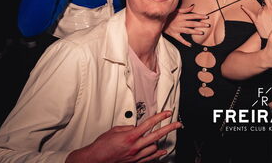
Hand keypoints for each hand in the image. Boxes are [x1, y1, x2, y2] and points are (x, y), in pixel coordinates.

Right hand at [66, 111, 181, 162]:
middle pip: (156, 135)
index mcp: (130, 136)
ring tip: (159, 136)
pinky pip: (150, 158)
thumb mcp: (114, 130)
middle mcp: (135, 147)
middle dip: (169, 128)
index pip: (149, 124)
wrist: (95, 160)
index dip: (160, 117)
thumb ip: (128, 127)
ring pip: (154, 147)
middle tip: (177, 124)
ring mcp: (136, 156)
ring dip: (157, 141)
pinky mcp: (135, 162)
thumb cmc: (101, 146)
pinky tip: (162, 151)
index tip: (168, 113)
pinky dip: (157, 154)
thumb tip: (136, 127)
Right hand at [163, 5, 209, 46]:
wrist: (158, 21)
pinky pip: (180, 39)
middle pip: (192, 23)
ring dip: (195, 32)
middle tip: (208, 25)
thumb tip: (193, 6)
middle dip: (200, 24)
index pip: (193, 16)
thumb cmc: (169, 15)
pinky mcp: (174, 34)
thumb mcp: (176, 10)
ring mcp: (177, 29)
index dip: (200, 16)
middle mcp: (180, 23)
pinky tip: (190, 45)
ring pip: (188, 31)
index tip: (207, 17)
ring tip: (202, 33)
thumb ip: (185, 9)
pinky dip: (185, 42)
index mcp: (181, 16)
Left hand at [240, 0, 271, 37]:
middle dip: (266, 10)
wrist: (270, 36)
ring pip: (259, 10)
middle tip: (270, 19)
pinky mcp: (255, 19)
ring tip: (266, 21)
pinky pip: (249, 13)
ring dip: (262, 13)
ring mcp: (259, 15)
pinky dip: (245, 9)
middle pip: (263, 6)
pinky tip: (242, 6)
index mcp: (271, 9)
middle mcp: (264, 10)